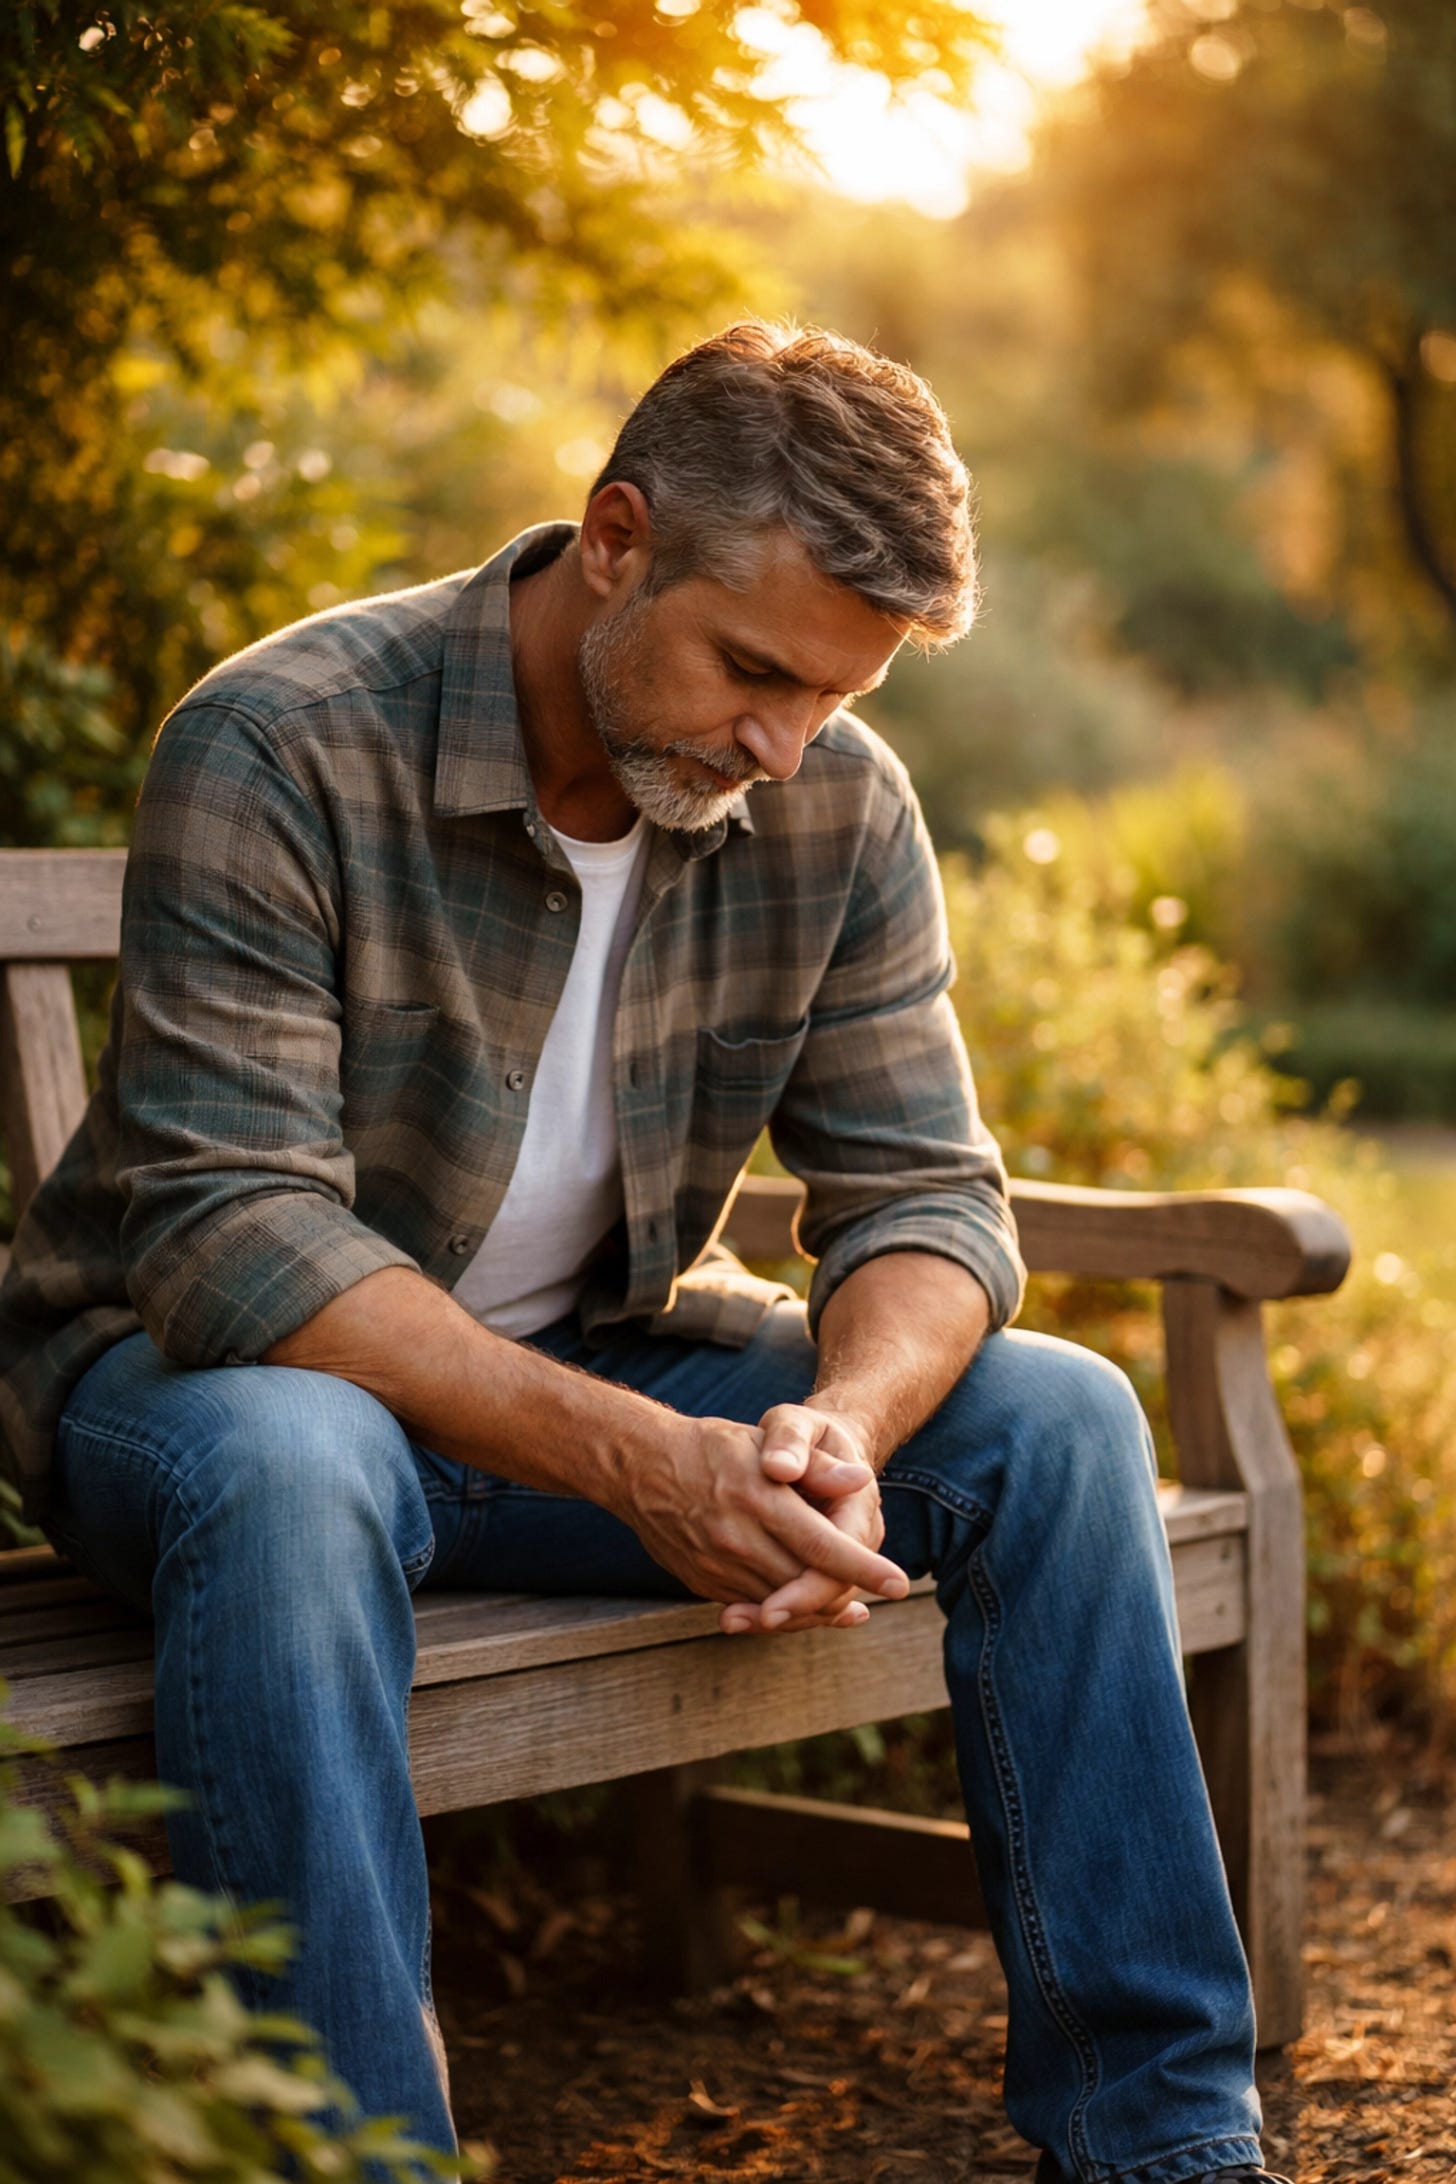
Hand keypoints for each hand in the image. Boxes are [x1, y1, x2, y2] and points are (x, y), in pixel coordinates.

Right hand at [612, 1410, 908, 1615]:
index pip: (822, 1545)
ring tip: (853, 1606)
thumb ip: (816, 1464)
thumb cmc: (713, 1448)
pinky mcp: (704, 1583)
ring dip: (818, 1608)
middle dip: (847, 1593)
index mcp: (759, 1499)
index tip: (901, 1584)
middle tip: (881, 1591)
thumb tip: (860, 1480)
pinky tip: (805, 1605)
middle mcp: (737, 1539)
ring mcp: (717, 1567)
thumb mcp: (764, 1440)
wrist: (641, 1467)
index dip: (864, 1568)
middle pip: (805, 1585)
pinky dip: (784, 1610)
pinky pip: (753, 1608)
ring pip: (781, 1605)